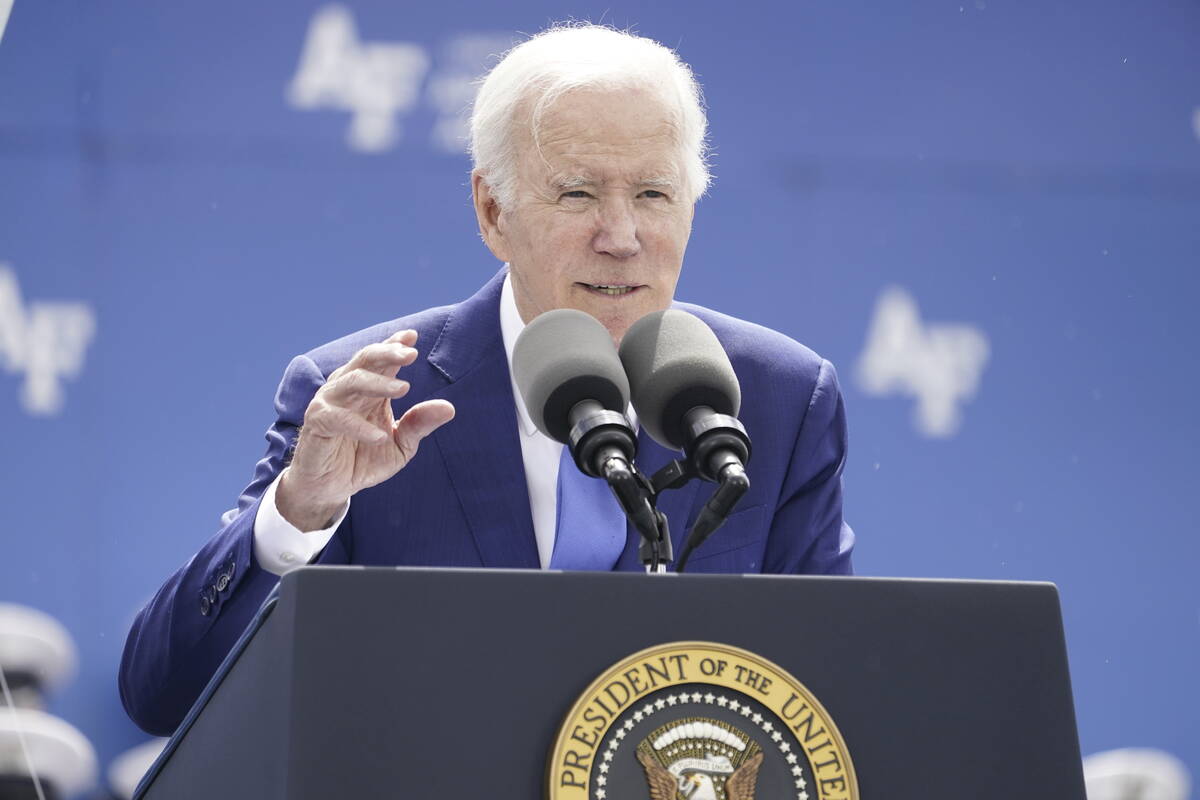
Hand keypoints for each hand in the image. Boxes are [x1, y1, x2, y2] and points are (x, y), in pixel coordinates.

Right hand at [275, 329, 455, 530]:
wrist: (331, 488)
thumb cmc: (364, 460)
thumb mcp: (400, 445)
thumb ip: (419, 425)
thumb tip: (449, 408)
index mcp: (368, 389)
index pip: (380, 360)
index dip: (394, 344)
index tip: (413, 336)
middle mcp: (347, 390)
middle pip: (364, 360)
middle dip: (387, 353)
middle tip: (410, 354)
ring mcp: (329, 404)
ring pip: (351, 381)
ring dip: (377, 383)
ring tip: (404, 389)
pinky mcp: (317, 424)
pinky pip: (337, 418)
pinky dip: (359, 427)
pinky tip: (380, 436)